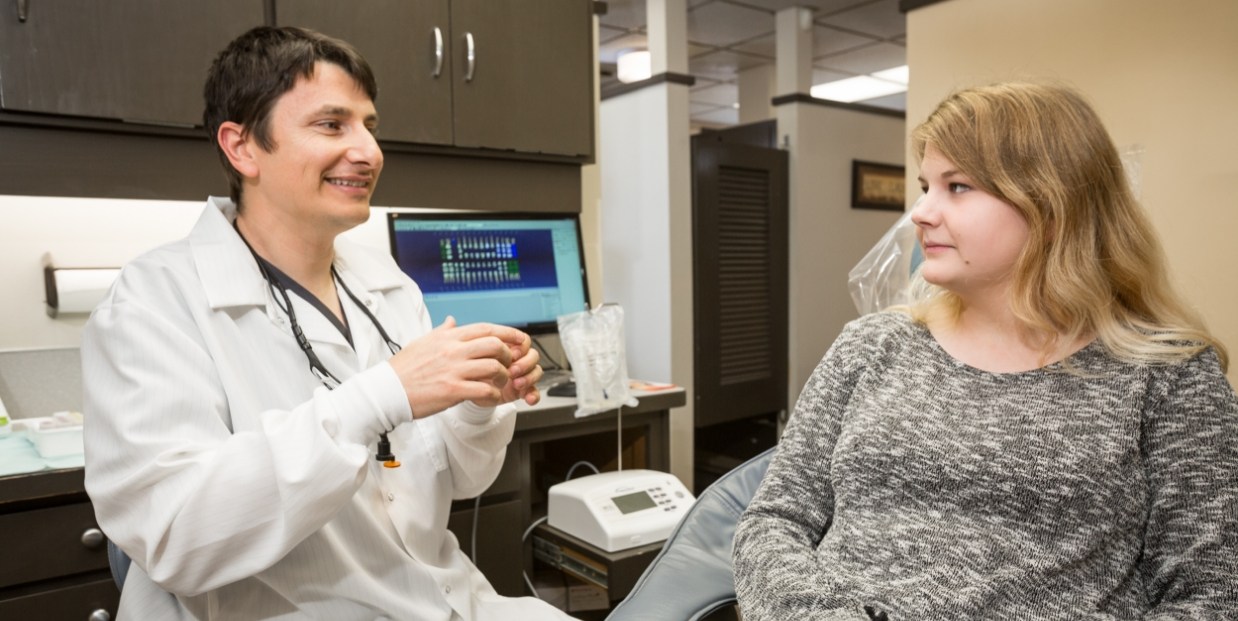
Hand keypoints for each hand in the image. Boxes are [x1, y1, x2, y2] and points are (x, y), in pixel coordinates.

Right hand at [387, 316, 527, 417]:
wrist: (387, 390)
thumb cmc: (404, 368)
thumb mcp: (423, 342)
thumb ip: (442, 331)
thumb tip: (451, 321)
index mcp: (448, 338)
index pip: (486, 328)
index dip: (508, 333)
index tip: (519, 339)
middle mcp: (453, 350)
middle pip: (495, 345)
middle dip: (508, 355)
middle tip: (507, 365)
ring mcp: (453, 370)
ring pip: (493, 367)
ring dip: (502, 377)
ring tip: (498, 383)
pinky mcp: (452, 390)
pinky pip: (484, 390)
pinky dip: (493, 394)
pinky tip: (489, 397)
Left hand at [479, 337, 542, 407]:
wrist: (471, 390)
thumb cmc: (474, 370)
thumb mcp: (478, 357)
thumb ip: (488, 348)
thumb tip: (494, 344)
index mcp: (508, 348)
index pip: (524, 341)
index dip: (521, 346)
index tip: (512, 354)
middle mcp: (517, 360)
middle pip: (533, 355)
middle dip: (525, 363)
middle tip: (512, 371)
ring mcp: (521, 375)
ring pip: (537, 371)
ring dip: (529, 378)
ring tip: (516, 384)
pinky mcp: (523, 390)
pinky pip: (535, 391)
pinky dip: (534, 395)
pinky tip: (529, 398)